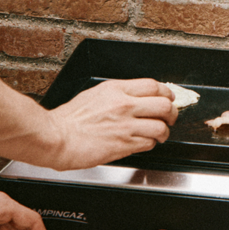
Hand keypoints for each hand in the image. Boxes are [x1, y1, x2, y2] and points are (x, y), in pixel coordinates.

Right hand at [45, 78, 175, 170]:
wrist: (56, 137)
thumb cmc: (70, 119)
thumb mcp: (94, 94)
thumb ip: (117, 95)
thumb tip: (135, 98)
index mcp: (116, 89)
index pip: (154, 85)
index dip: (166, 93)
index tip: (168, 98)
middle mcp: (124, 105)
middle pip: (164, 105)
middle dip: (172, 113)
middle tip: (170, 118)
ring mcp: (125, 125)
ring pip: (161, 127)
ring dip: (164, 132)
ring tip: (159, 135)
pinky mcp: (124, 144)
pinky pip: (149, 143)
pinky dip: (150, 144)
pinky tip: (144, 143)